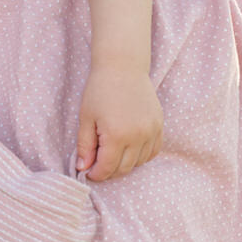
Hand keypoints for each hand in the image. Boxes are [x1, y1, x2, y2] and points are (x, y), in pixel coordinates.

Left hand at [76, 65, 162, 181]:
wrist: (123, 67)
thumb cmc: (100, 90)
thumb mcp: (86, 118)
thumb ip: (85, 146)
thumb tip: (83, 168)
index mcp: (116, 135)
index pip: (107, 168)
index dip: (96, 174)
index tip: (89, 172)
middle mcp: (137, 136)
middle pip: (124, 168)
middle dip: (109, 171)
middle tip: (98, 165)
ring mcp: (151, 131)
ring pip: (139, 162)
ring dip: (125, 164)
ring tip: (113, 154)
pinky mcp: (159, 125)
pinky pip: (153, 151)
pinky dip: (141, 156)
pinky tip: (130, 150)